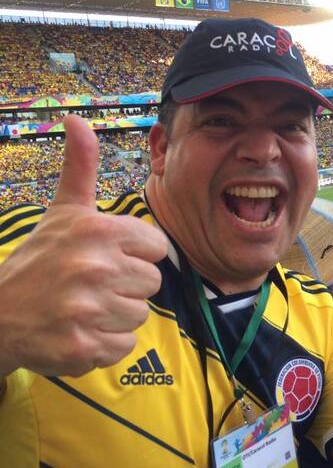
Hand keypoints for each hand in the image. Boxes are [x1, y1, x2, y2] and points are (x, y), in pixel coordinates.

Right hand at [0, 115, 166, 376]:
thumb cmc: (40, 258)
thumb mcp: (63, 211)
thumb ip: (80, 167)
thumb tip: (77, 119)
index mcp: (98, 230)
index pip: (157, 248)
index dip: (136, 255)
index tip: (107, 257)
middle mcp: (94, 267)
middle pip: (152, 283)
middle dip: (126, 285)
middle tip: (91, 284)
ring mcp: (87, 310)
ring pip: (140, 315)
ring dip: (116, 316)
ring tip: (84, 307)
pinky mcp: (81, 347)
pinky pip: (124, 347)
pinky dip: (105, 344)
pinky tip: (79, 330)